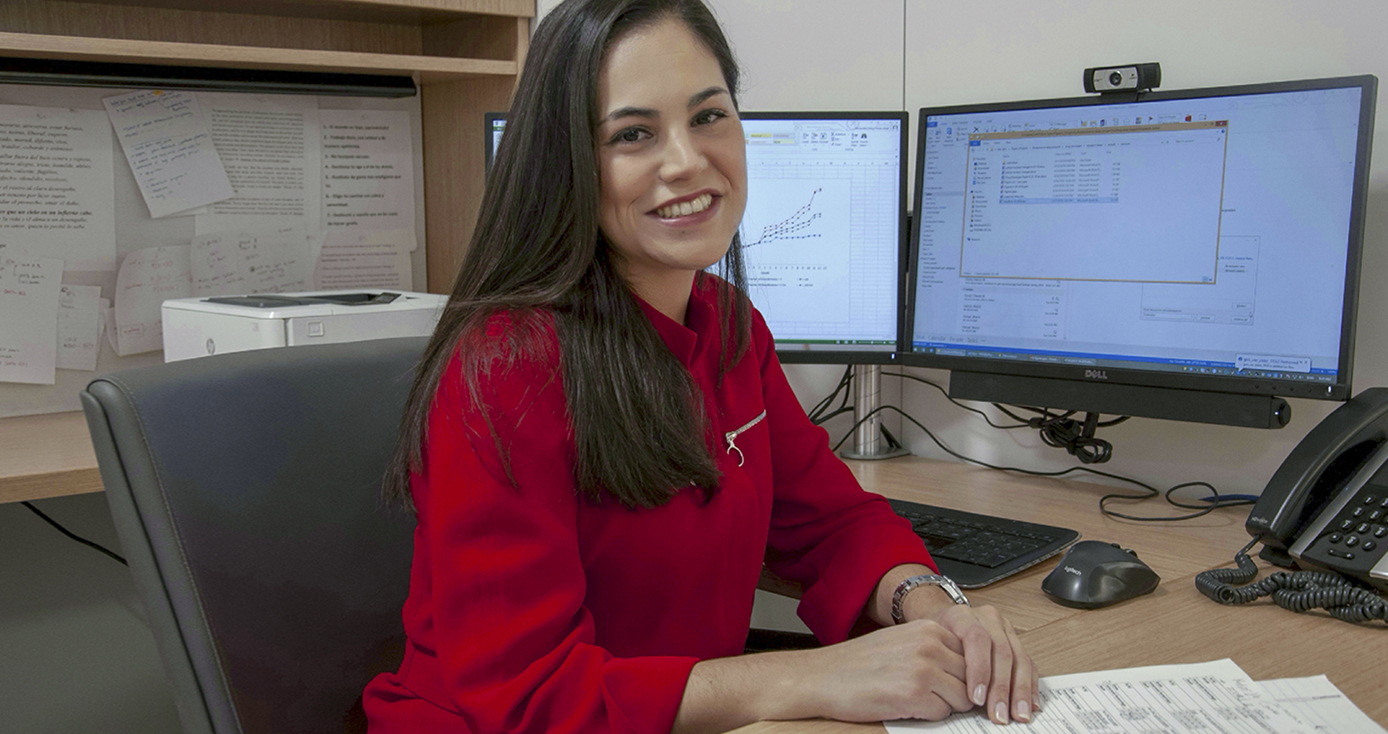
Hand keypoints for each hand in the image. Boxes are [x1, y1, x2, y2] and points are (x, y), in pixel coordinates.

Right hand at [798, 619, 973, 722]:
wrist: (822, 677)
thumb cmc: (857, 663)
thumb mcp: (901, 640)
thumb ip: (934, 648)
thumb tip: (966, 669)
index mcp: (929, 628)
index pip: (971, 655)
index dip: (962, 674)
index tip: (952, 683)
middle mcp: (930, 645)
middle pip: (972, 677)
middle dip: (958, 692)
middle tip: (935, 697)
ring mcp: (924, 669)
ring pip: (963, 698)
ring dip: (945, 705)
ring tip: (918, 700)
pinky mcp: (914, 695)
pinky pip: (943, 714)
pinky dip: (929, 716)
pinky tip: (906, 706)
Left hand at [930, 603, 1037, 724]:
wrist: (941, 622)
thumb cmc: (933, 639)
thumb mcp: (930, 646)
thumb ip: (945, 664)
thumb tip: (961, 699)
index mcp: (963, 615)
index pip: (976, 639)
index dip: (979, 669)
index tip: (976, 698)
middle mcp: (987, 618)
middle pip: (1002, 651)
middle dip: (1001, 688)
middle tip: (999, 714)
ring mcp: (1005, 628)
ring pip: (1020, 659)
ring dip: (1020, 691)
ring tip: (1018, 715)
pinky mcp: (1016, 641)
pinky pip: (1029, 664)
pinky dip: (1030, 686)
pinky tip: (1030, 705)